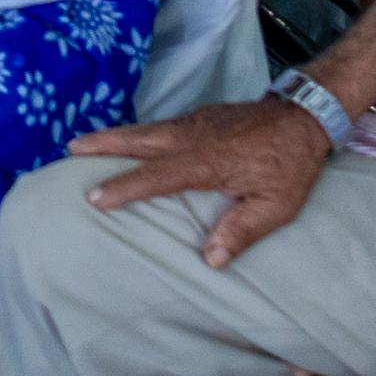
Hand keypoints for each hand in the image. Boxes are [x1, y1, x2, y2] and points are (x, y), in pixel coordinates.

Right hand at [67, 96, 331, 267]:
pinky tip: (131, 141)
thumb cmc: (290, 164)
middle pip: (140, 139)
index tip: (94, 196)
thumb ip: (242, 230)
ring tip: (85, 143)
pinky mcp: (202, 117)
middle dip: (104, 144)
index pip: (157, 175)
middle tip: (70, 148)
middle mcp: (193, 136)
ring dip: (116, 136)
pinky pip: (161, 126)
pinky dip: (139, 133)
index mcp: (207, 160)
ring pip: (148, 129)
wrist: (305, 115)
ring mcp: (196, 122)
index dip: (125, 186)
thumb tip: (211, 259)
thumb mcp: (276, 205)